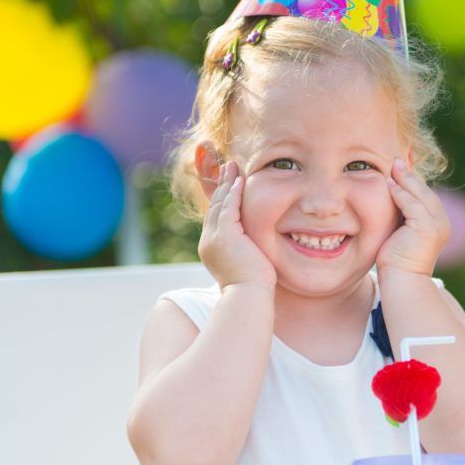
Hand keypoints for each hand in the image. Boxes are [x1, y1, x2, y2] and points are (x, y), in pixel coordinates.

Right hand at [198, 161, 275, 290]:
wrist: (249, 297)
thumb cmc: (253, 288)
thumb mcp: (247, 265)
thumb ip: (246, 252)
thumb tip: (255, 249)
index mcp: (213, 248)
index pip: (216, 217)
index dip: (222, 198)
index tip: (228, 184)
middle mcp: (209, 241)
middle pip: (214, 206)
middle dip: (220, 185)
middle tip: (227, 167)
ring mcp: (214, 238)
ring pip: (219, 204)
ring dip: (226, 183)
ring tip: (232, 167)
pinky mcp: (224, 236)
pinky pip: (228, 208)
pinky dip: (233, 192)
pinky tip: (239, 180)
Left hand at [376, 159, 449, 276]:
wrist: (402, 281)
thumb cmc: (397, 260)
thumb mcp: (401, 232)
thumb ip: (402, 216)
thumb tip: (392, 195)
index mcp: (438, 223)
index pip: (425, 196)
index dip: (412, 181)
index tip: (399, 167)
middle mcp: (442, 223)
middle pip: (425, 192)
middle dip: (409, 175)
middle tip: (396, 159)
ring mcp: (437, 225)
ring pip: (420, 195)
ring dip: (405, 179)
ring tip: (392, 166)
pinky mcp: (427, 228)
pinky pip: (411, 204)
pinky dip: (399, 193)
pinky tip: (388, 183)